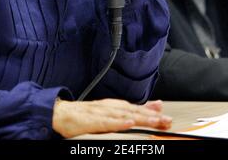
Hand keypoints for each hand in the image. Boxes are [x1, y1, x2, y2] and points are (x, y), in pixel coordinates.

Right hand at [52, 98, 171, 137]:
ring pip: (124, 115)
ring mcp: (101, 113)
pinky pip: (107, 122)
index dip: (152, 112)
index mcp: (115, 106)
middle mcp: (110, 107)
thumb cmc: (85, 114)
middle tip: (166, 120)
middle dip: (151, 116)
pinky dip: (118, 122)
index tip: (166, 116)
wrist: (61, 112)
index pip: (137, 108)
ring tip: (154, 121)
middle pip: (134, 111)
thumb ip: (127, 110)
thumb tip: (150, 107)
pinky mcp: (91, 120)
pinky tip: (128, 123)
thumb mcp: (108, 111)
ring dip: (140, 118)